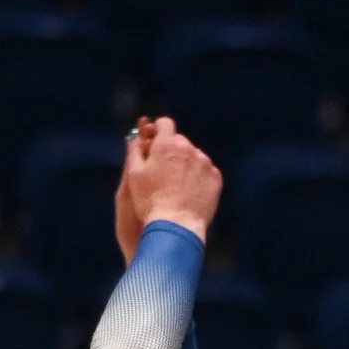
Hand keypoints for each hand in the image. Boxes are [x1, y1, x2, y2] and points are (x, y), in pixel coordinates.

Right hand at [113, 113, 220, 261]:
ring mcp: (205, 163)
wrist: (176, 225)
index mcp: (167, 143)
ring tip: (176, 186)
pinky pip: (206, 172)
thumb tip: (136, 138)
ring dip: (185, 165)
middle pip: (180, 141)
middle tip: (163, 170)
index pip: (165, 123)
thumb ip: (134, 151)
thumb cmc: (150, 201)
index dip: (158, 130)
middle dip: (171, 151)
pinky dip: (198, 178)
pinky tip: (189, 193)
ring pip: (194, 156)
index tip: (155, 140)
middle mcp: (189, 148)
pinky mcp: (215, 177)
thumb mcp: (133, 175)